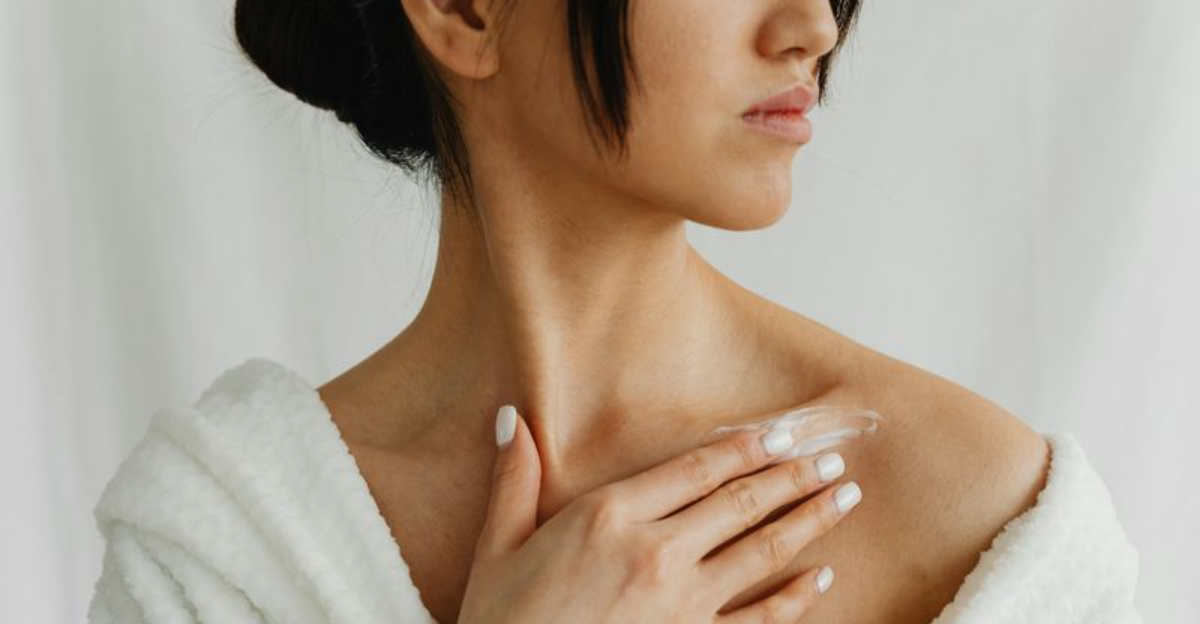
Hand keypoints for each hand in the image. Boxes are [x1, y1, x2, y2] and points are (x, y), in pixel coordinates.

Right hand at [457, 405, 858, 623]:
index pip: (694, 469)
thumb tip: (510, 416)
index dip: (745, 448)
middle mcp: (654, 551)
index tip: (782, 434)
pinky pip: (758, 620)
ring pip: (760, 551)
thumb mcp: (499, 545)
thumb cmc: (502, 620)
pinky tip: (822, 579)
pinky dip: (796, 599)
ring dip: (809, 521)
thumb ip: (514, 478)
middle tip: (833, 457)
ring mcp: (680, 603)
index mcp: (608, 515)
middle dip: (792, 477)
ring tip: (845, 497)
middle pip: (739, 502)